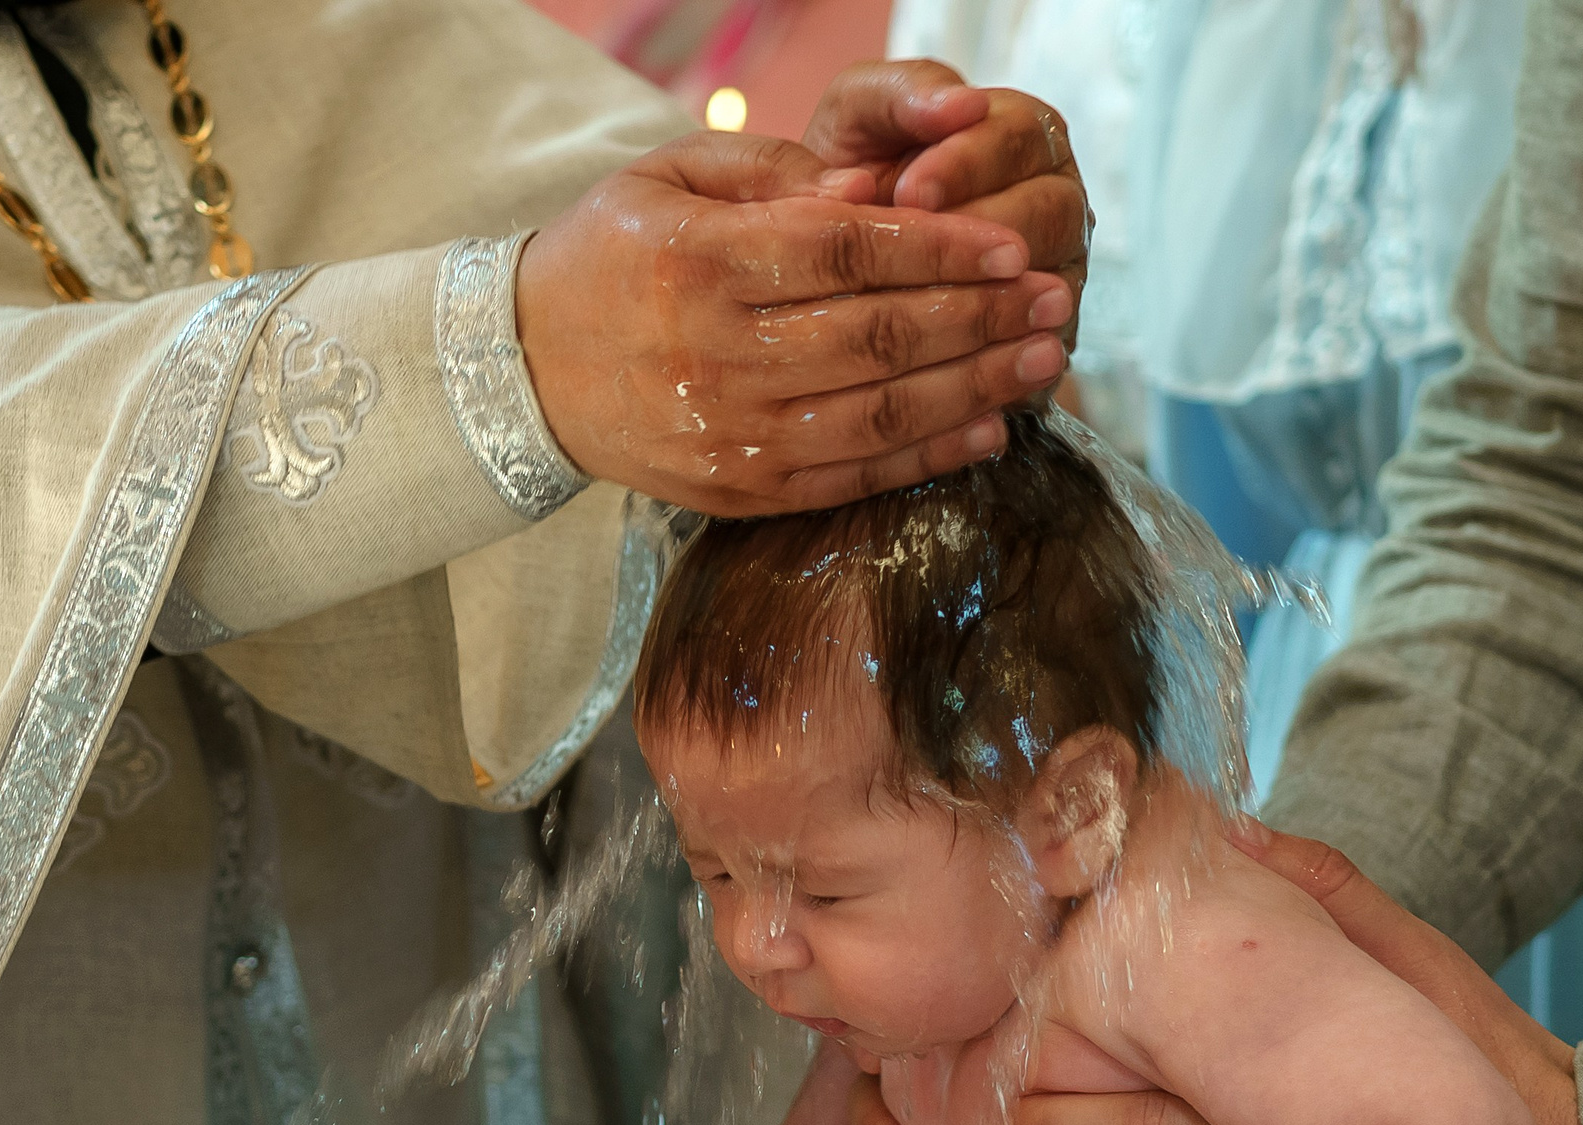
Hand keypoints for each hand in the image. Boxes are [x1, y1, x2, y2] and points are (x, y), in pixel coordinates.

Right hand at [517, 127, 1069, 512]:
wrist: (528, 371)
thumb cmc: (613, 256)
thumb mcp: (671, 179)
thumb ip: (778, 175)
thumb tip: (885, 185)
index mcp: (700, 266)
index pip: (846, 258)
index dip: (941, 253)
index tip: (1012, 246)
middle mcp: (717, 358)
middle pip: (877, 340)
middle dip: (980, 320)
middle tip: (1054, 300)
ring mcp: (732, 436)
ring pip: (877, 415)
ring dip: (974, 391)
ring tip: (1042, 361)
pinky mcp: (742, 492)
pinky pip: (853, 477)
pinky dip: (927, 458)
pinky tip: (988, 430)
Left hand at [802, 65, 1089, 339]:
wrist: (835, 271)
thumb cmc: (854, 180)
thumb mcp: (861, 118)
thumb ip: (903, 93)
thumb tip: (962, 102)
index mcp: (1022, 135)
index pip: (1019, 138)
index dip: (967, 164)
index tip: (910, 191)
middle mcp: (1055, 201)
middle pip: (1050, 213)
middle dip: (980, 232)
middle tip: (917, 253)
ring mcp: (1059, 274)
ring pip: (1048, 286)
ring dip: (987, 297)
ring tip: (922, 306)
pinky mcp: (1044, 341)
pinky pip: (1034, 350)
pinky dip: (990, 357)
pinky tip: (936, 361)